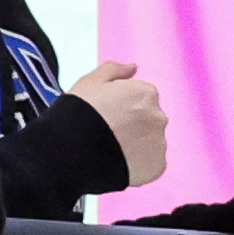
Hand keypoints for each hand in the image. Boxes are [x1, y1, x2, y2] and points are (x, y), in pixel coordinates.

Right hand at [76, 61, 171, 188]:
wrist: (73, 152)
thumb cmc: (78, 115)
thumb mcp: (90, 82)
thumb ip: (114, 70)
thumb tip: (132, 67)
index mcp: (146, 93)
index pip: (141, 97)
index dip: (121, 106)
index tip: (106, 115)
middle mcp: (158, 117)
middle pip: (148, 120)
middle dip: (132, 125)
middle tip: (107, 134)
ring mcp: (159, 143)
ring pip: (150, 143)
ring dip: (136, 145)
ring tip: (111, 150)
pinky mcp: (157, 167)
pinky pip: (150, 164)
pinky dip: (138, 165)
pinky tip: (118, 163)